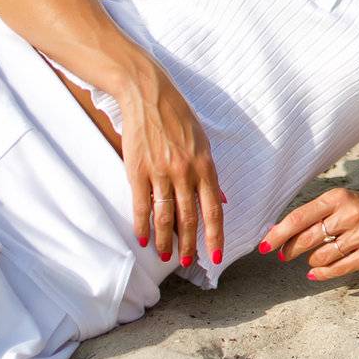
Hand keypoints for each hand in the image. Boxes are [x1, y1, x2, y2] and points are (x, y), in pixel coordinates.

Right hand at [117, 59, 224, 266]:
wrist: (149, 96)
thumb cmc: (179, 117)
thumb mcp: (203, 143)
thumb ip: (211, 175)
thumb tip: (222, 201)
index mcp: (205, 165)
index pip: (213, 209)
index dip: (215, 236)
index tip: (215, 256)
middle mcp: (185, 172)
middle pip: (189, 218)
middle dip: (190, 244)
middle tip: (187, 262)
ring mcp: (160, 172)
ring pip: (165, 216)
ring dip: (166, 240)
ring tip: (167, 256)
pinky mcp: (137, 171)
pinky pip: (141, 205)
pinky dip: (142, 225)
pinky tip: (143, 239)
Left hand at [263, 189, 358, 280]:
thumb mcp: (341, 202)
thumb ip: (314, 214)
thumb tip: (277, 232)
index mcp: (339, 198)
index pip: (300, 218)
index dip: (278, 234)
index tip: (264, 246)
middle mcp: (351, 213)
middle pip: (308, 238)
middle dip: (290, 250)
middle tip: (284, 255)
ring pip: (322, 256)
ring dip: (312, 260)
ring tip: (313, 258)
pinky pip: (338, 268)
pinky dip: (322, 273)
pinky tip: (315, 273)